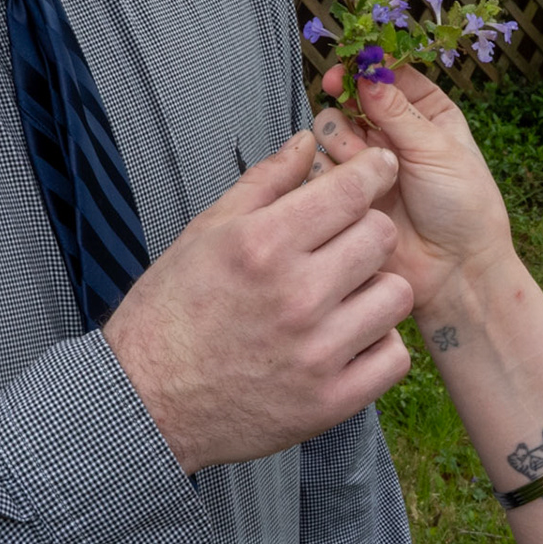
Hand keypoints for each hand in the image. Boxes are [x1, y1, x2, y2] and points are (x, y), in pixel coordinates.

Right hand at [100, 131, 412, 474]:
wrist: (146, 402)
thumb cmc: (171, 310)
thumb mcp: (206, 232)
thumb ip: (266, 181)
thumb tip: (310, 140)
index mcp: (262, 244)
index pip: (351, 191)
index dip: (374, 171)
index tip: (380, 168)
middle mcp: (295, 295)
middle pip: (381, 236)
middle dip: (368, 229)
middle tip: (346, 241)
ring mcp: (316, 353)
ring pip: (396, 295)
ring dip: (376, 289)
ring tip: (344, 295)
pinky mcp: (329, 402)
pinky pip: (394, 358)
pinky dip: (377, 345)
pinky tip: (348, 338)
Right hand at [315, 66, 516, 318]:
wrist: (454, 271)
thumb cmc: (464, 208)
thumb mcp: (438, 150)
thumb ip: (397, 111)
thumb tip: (367, 73)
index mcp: (428, 114)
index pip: (391, 74)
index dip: (368, 65)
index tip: (349, 64)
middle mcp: (394, 134)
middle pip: (352, 97)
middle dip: (347, 100)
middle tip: (342, 99)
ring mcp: (368, 163)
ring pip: (332, 129)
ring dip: (342, 138)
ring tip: (362, 161)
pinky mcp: (348, 193)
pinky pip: (322, 167)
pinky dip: (329, 169)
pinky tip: (348, 184)